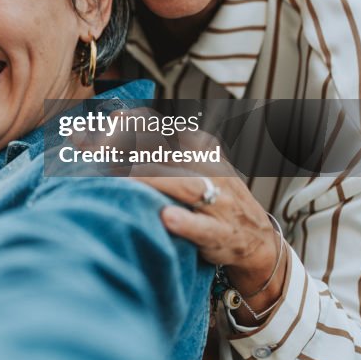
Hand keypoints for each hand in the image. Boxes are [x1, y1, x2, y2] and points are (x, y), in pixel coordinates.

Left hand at [130, 130, 286, 321]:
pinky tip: (166, 217)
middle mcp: (212, 172)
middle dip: (137, 150)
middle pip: (173, 154)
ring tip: (125, 178)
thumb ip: (160, 145)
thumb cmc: (215, 199)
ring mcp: (218, 203)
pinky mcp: (221, 234)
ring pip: (186, 186)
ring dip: (153, 180)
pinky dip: (186, 222)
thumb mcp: (196, 165)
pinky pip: (204, 228)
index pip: (172, 131)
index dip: (142, 124)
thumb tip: (116, 118)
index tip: (113, 120)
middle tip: (102, 151)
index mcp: (204, 153)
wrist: (258, 241)